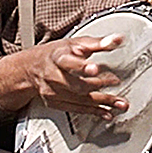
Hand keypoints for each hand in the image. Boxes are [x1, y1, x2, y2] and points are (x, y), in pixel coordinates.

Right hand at [1, 33, 127, 118]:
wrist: (32, 68)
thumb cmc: (56, 54)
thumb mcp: (75, 43)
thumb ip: (97, 43)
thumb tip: (117, 40)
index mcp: (58, 58)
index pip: (68, 62)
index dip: (81, 66)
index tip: (94, 68)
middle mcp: (54, 76)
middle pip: (77, 84)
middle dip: (99, 85)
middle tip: (115, 83)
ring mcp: (54, 92)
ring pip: (80, 100)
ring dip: (102, 102)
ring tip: (120, 103)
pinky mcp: (57, 103)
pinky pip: (77, 109)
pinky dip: (94, 111)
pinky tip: (107, 113)